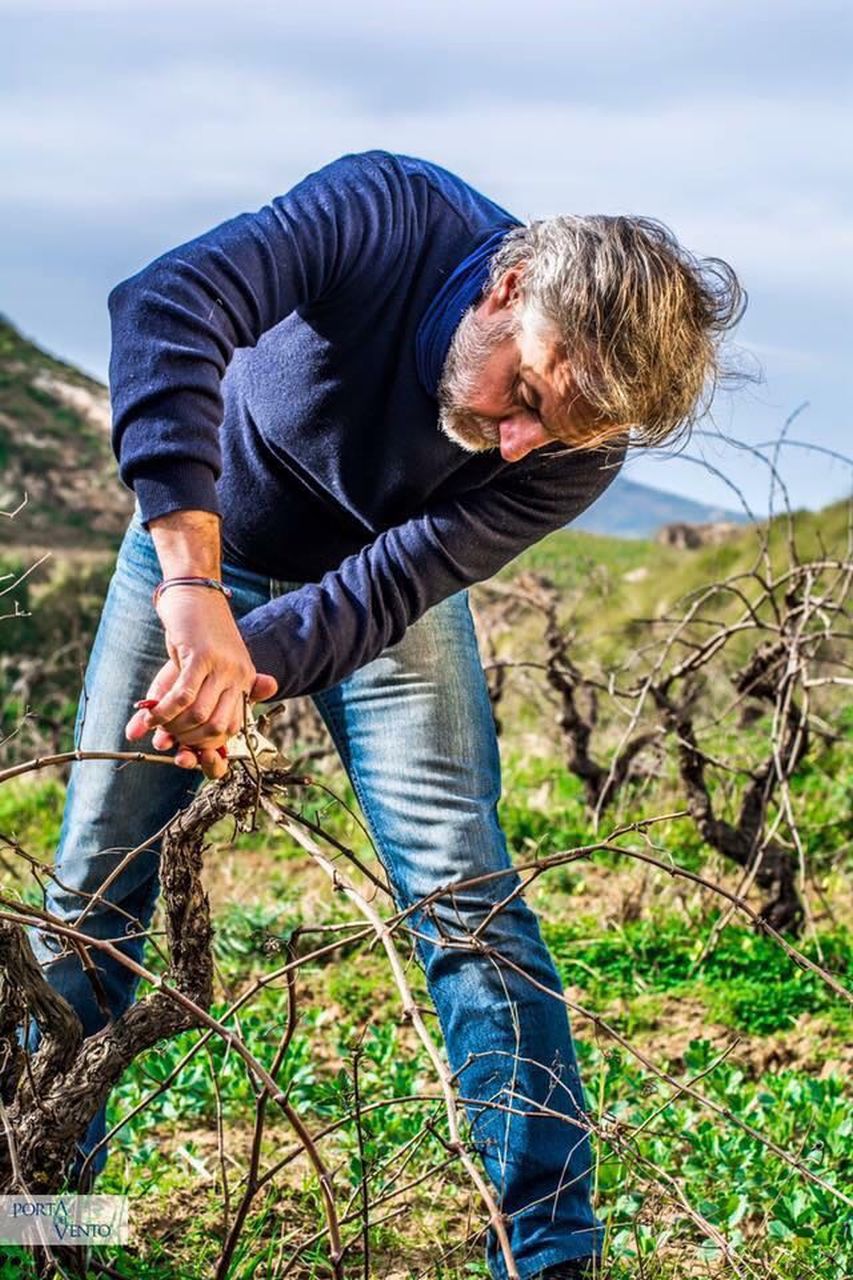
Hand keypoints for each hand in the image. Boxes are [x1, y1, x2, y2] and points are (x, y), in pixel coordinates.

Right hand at [125, 587, 276, 778]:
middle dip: (188, 740)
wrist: (192, 591)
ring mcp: (224, 666)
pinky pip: (184, 696)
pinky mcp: (203, 656)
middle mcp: (239, 676)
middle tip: (166, 736)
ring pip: (200, 715)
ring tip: (153, 724)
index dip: (206, 744)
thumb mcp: (190, 672)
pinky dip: (165, 711)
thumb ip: (169, 704)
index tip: (183, 745)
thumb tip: (134, 733)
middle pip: (217, 728)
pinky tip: (150, 714)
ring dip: (173, 727)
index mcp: (245, 681)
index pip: (232, 729)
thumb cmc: (191, 634)